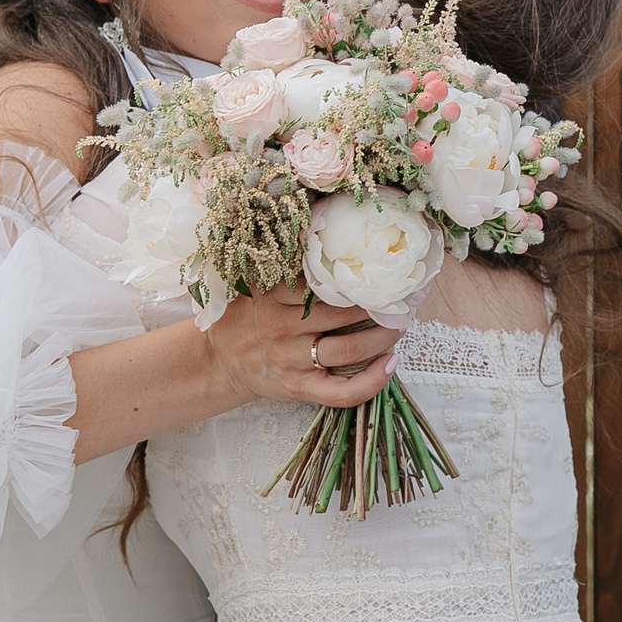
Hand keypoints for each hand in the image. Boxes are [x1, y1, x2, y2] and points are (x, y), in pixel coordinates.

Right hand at [199, 281, 402, 407]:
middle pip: (342, 314)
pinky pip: (343, 392)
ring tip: (401, 323)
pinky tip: (392, 363)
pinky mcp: (299, 389)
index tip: (378, 267)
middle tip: (402, 296)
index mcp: (271, 297)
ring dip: (383, 336)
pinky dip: (373, 381)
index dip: (355, 275)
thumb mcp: (256, 285)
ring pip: (349, 350)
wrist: (219, 362)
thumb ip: (288, 268)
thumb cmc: (247, 318)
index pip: (320, 282)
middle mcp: (281, 329)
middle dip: (378, 305)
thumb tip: (323, 229)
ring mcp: (292, 361)